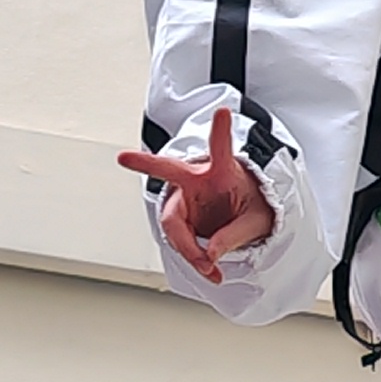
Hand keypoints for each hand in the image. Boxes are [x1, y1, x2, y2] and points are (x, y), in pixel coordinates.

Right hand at [119, 102, 275, 283]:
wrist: (248, 217)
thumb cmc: (255, 207)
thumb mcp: (257, 222)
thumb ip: (234, 235)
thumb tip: (209, 253)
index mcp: (223, 171)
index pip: (221, 149)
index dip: (221, 130)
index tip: (224, 111)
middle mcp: (198, 180)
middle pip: (169, 173)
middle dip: (145, 164)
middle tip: (123, 158)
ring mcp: (186, 199)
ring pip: (173, 224)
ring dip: (189, 250)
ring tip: (210, 270)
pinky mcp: (181, 218)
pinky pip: (179, 240)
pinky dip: (192, 258)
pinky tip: (207, 268)